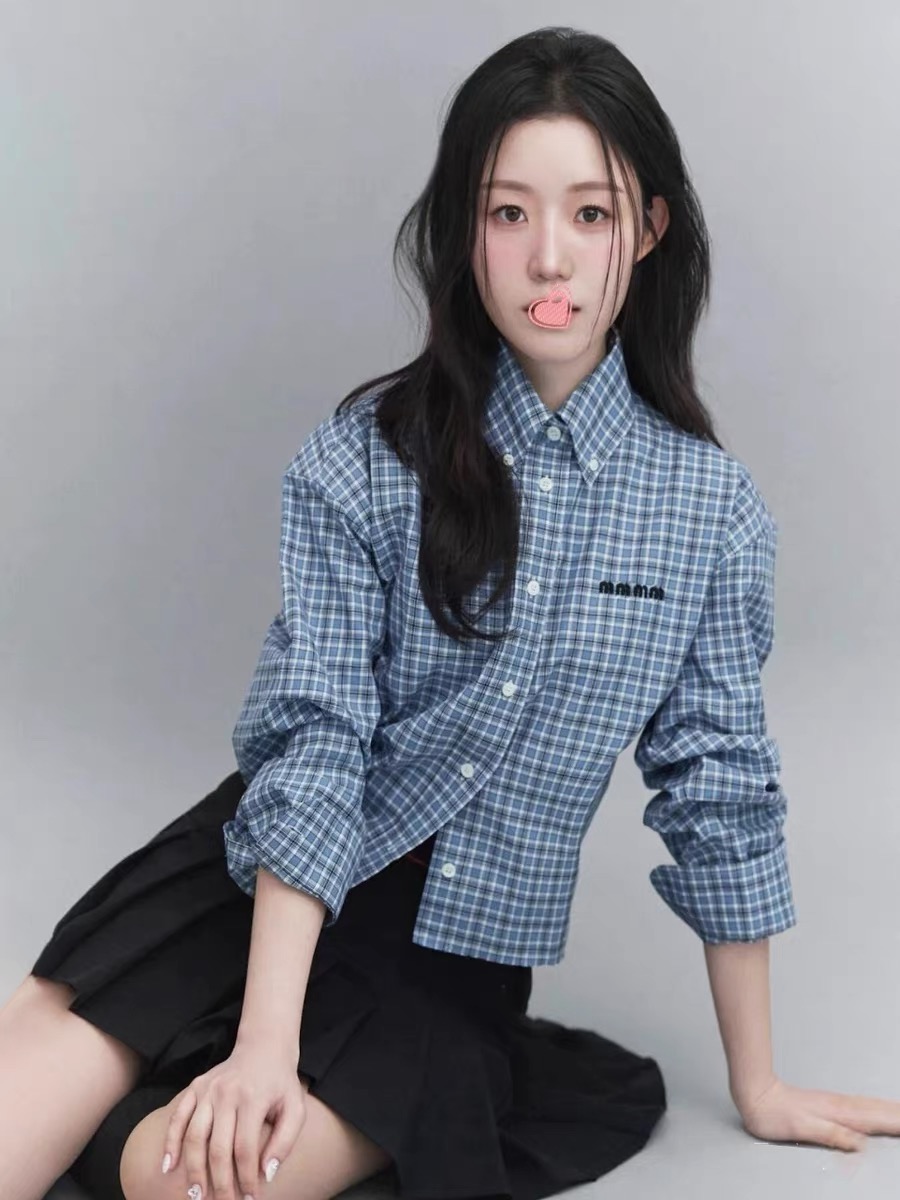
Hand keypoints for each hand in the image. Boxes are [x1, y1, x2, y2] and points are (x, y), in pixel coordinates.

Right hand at [161, 1037, 306, 1199]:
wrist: (264, 1046)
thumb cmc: (281, 1083)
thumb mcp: (295, 1108)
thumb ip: (285, 1141)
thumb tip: (266, 1173)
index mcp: (253, 1098)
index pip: (245, 1148)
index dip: (246, 1178)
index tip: (249, 1198)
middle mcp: (227, 1093)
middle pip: (218, 1148)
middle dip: (220, 1183)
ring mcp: (208, 1089)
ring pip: (195, 1137)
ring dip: (193, 1170)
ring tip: (196, 1196)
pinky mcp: (195, 1087)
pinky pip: (178, 1117)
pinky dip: (170, 1143)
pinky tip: (168, 1167)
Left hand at [735, 1076, 899, 1152]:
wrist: (757, 1095)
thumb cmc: (774, 1114)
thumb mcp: (802, 1128)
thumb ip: (832, 1133)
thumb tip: (859, 1142)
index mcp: (837, 1114)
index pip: (874, 1119)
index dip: (895, 1122)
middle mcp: (838, 1106)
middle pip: (876, 1111)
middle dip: (896, 1114)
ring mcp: (834, 1103)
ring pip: (869, 1106)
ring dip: (889, 1110)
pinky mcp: (827, 1104)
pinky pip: (859, 1106)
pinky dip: (874, 1107)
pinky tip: (876, 1110)